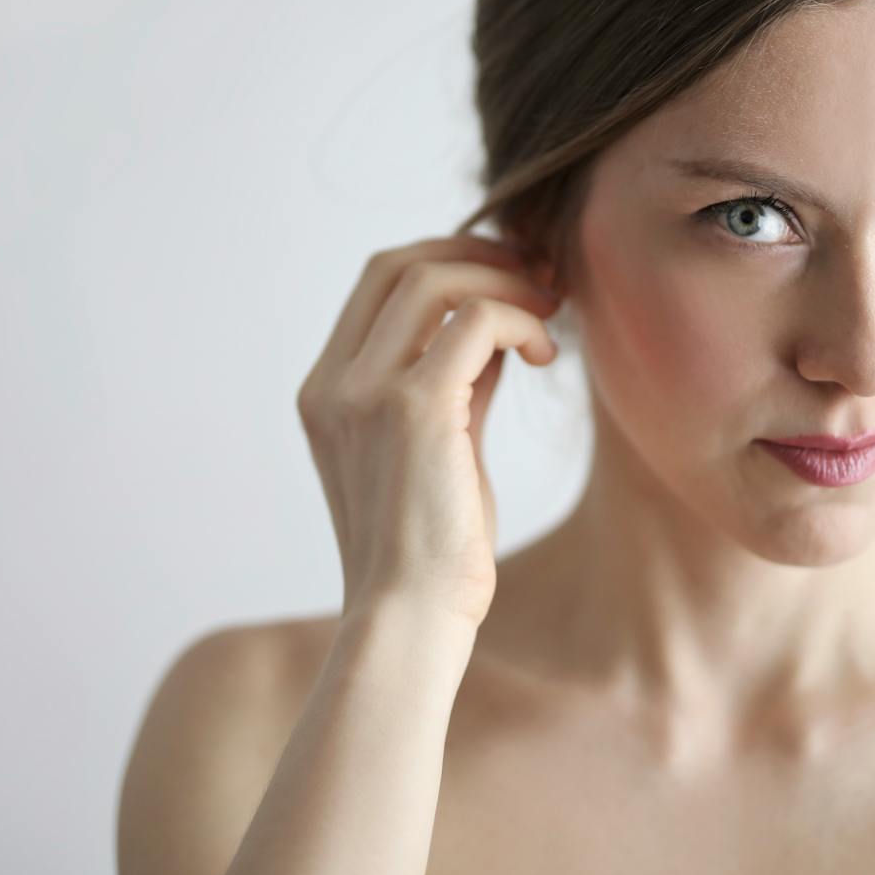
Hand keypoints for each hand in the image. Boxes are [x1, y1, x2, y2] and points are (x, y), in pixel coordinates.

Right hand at [296, 234, 562, 627]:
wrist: (410, 619)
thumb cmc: (431, 551)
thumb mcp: (438, 448)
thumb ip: (455, 384)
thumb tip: (495, 328)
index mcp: (326, 393)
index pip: (377, 285)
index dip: (446, 262)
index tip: (506, 279)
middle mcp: (333, 384)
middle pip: (398, 265)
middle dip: (474, 255)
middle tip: (535, 276)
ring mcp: (364, 392)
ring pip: (434, 279)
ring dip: (501, 282)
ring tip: (549, 310)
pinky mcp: (413, 408)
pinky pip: (476, 320)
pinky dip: (519, 320)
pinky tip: (545, 354)